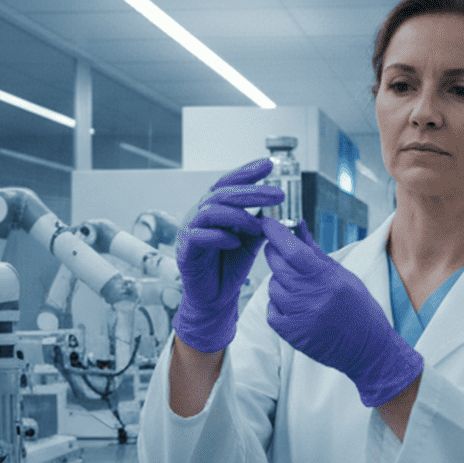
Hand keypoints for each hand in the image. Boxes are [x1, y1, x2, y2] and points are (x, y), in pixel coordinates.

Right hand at [172, 159, 283, 352]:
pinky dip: (219, 237)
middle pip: (223, 193)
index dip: (246, 172)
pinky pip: (199, 236)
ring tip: (257, 226)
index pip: (229, 183)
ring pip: (211, 211)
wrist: (215, 298)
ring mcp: (190, 231)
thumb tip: (278, 207)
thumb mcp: (250, 241)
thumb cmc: (230, 266)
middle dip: (252, 192)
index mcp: (215, 209)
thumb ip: (259, 223)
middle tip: (278, 194)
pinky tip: (235, 242)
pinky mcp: (185, 251)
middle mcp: (200, 215)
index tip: (269, 164)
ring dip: (238, 215)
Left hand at [261, 217, 421, 406]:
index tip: (266, 222)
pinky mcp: (291, 334)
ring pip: (272, 286)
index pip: (291, 250)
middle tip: (281, 251)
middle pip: (277, 265)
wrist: (367, 348)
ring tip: (298, 286)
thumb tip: (297, 225)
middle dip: (275, 252)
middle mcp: (311, 297)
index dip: (275, 232)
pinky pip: (272, 309)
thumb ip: (315, 251)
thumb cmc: (358, 307)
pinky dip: (278, 304)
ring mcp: (299, 317)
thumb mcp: (343, 274)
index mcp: (327, 278)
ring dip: (280, 281)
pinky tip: (295, 305)